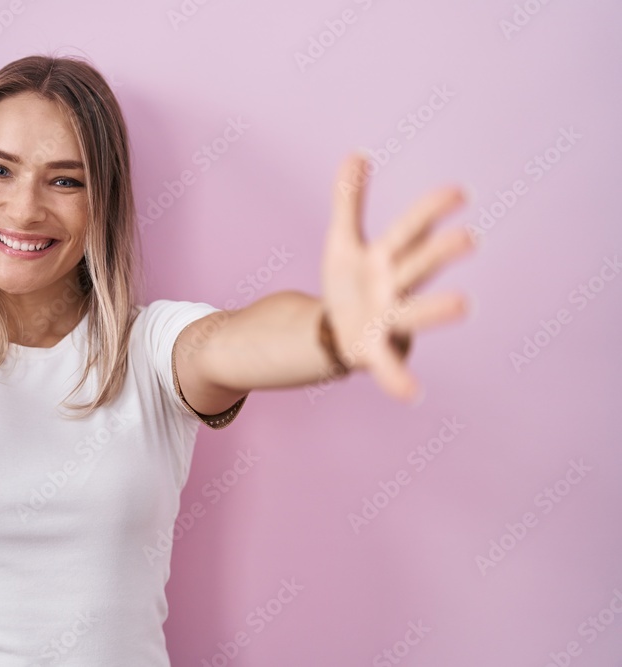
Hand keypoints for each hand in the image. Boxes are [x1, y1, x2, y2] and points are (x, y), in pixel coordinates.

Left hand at [320, 152, 476, 402]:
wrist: (332, 333)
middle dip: (439, 253)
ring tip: (463, 304)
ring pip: (413, 312)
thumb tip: (356, 154)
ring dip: (435, 309)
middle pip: (418, 266)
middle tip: (467, 238)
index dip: (430, 211)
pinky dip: (399, 378)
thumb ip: (349, 201)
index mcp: (387, 258)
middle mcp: (396, 288)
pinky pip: (389, 365)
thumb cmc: (348, 284)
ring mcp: (388, 320)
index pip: (409, 229)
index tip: (459, 192)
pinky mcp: (374, 351)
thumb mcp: (342, 242)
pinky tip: (413, 393)